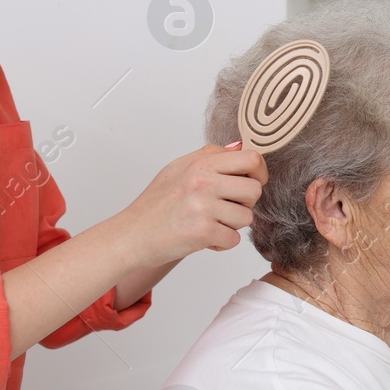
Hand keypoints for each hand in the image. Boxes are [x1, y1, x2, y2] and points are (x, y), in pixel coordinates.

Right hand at [122, 142, 268, 267]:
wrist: (131, 235)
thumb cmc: (155, 204)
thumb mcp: (178, 169)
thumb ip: (210, 156)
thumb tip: (239, 146)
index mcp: (200, 164)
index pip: (251, 158)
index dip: (259, 173)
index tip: (251, 182)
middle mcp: (203, 181)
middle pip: (255, 190)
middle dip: (246, 203)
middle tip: (225, 208)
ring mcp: (203, 207)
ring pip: (246, 218)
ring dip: (231, 225)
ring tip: (209, 223)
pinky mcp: (202, 232)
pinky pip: (234, 240)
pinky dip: (221, 243)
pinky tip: (203, 237)